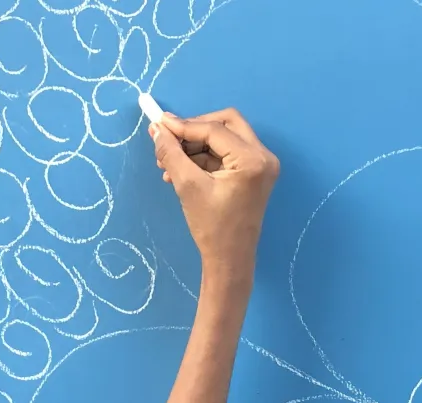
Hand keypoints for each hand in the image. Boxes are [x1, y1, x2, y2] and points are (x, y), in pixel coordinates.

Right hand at [150, 108, 278, 272]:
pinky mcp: (254, 173)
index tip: (158, 125)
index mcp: (252, 159)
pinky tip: (180, 170)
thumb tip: (157, 129)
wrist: (230, 259)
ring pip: (225, 137)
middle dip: (194, 130)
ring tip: (168, 162)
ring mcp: (261, 165)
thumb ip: (172, 154)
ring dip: (196, 145)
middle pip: (225, 123)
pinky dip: (204, 157)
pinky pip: (226, 153)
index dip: (183, 126)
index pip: (214, 129)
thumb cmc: (212, 227)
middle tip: (169, 140)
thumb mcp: (188, 187)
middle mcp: (263, 156)